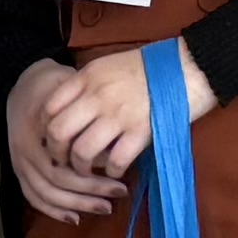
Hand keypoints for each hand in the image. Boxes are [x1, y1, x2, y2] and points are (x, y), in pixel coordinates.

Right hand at [0, 61, 113, 224]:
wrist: (24, 83)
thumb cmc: (55, 88)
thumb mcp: (73, 97)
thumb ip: (87, 126)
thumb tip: (109, 158)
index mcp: (37, 133)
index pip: (63, 167)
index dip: (91, 179)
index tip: (121, 181)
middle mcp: (24, 151)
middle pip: (57, 182)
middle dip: (89, 193)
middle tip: (120, 193)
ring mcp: (19, 162)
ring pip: (46, 194)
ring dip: (76, 204)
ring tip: (105, 207)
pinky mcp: (19, 170)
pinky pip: (33, 197)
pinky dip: (53, 210)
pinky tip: (74, 218)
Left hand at [10, 44, 207, 222]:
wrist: (191, 65)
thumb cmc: (152, 66)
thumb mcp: (110, 65)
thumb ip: (88, 84)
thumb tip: (70, 108)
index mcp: (88, 77)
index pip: (50, 106)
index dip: (45, 127)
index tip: (52, 138)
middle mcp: (98, 96)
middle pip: (58, 132)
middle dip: (56, 153)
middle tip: (64, 161)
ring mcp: (119, 115)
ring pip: (82, 151)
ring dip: (81, 168)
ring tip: (87, 171)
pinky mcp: (141, 132)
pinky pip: (115, 161)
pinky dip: (111, 171)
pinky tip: (115, 171)